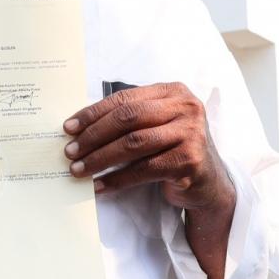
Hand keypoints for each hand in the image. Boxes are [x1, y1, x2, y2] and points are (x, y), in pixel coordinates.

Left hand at [62, 83, 235, 212]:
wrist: (209, 183)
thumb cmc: (174, 150)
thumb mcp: (158, 125)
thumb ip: (131, 119)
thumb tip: (80, 128)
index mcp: (174, 92)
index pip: (125, 98)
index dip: (93, 113)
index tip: (69, 127)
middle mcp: (186, 108)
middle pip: (128, 118)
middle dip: (94, 135)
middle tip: (70, 150)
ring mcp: (191, 133)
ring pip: (134, 143)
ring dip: (100, 158)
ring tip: (79, 169)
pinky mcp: (190, 160)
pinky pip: (144, 169)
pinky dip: (117, 179)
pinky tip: (100, 186)